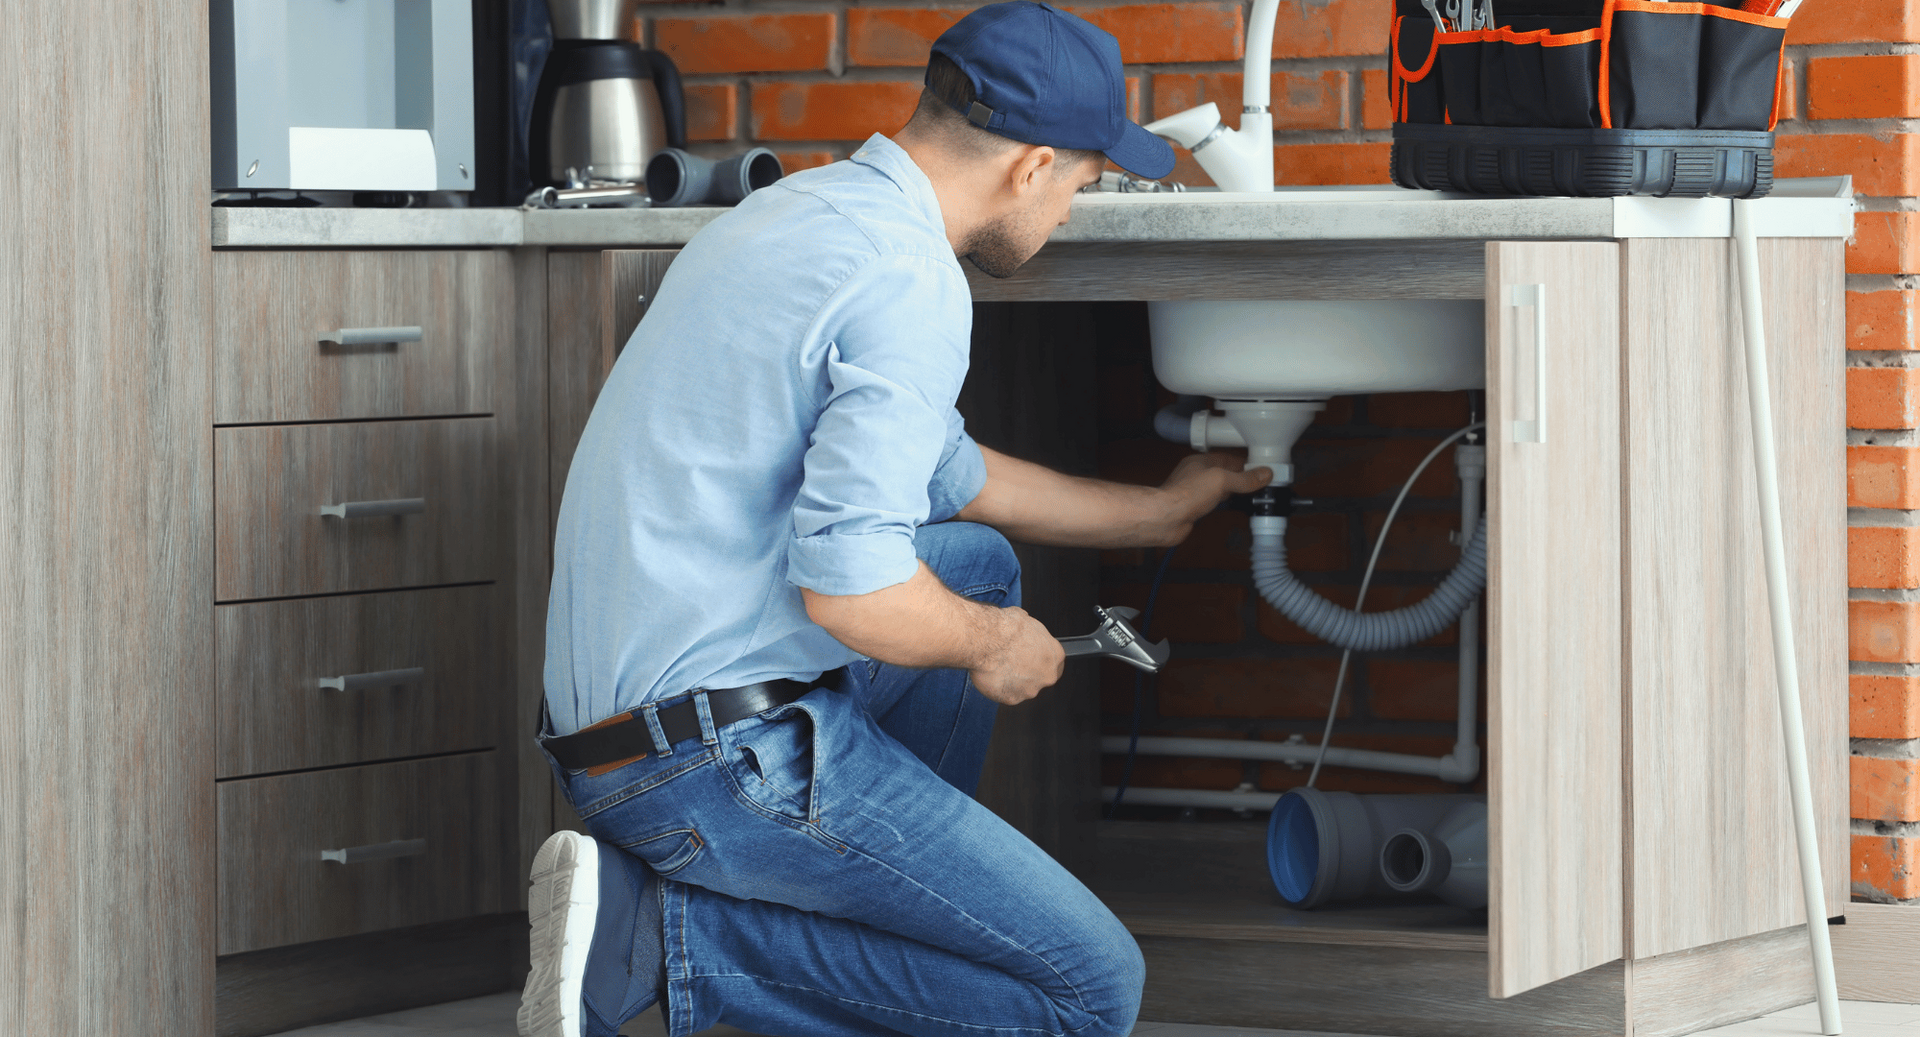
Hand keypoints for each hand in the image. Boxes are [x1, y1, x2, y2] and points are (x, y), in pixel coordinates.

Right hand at [969, 607, 1065, 704]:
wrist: (987, 640)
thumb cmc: (1006, 629)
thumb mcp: (1024, 619)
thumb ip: (1030, 632)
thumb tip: (1024, 629)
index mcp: (1055, 655)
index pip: (1054, 663)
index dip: (1040, 660)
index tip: (1029, 657)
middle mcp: (1047, 676)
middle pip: (1040, 678)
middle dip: (1028, 672)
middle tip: (1012, 662)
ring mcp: (1030, 690)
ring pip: (1023, 688)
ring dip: (1012, 680)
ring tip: (998, 667)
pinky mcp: (1012, 699)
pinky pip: (1006, 695)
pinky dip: (999, 687)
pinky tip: (992, 675)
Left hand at [1150, 453, 1272, 545]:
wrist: (1166, 518)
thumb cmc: (1187, 494)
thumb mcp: (1222, 480)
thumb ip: (1244, 478)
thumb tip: (1265, 474)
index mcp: (1201, 461)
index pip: (1229, 458)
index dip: (1246, 462)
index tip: (1263, 468)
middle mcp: (1197, 475)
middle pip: (1225, 473)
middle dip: (1243, 477)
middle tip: (1262, 482)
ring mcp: (1195, 492)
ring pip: (1221, 488)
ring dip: (1235, 491)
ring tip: (1254, 494)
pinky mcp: (1195, 508)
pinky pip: (1216, 503)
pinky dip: (1227, 504)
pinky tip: (1236, 507)